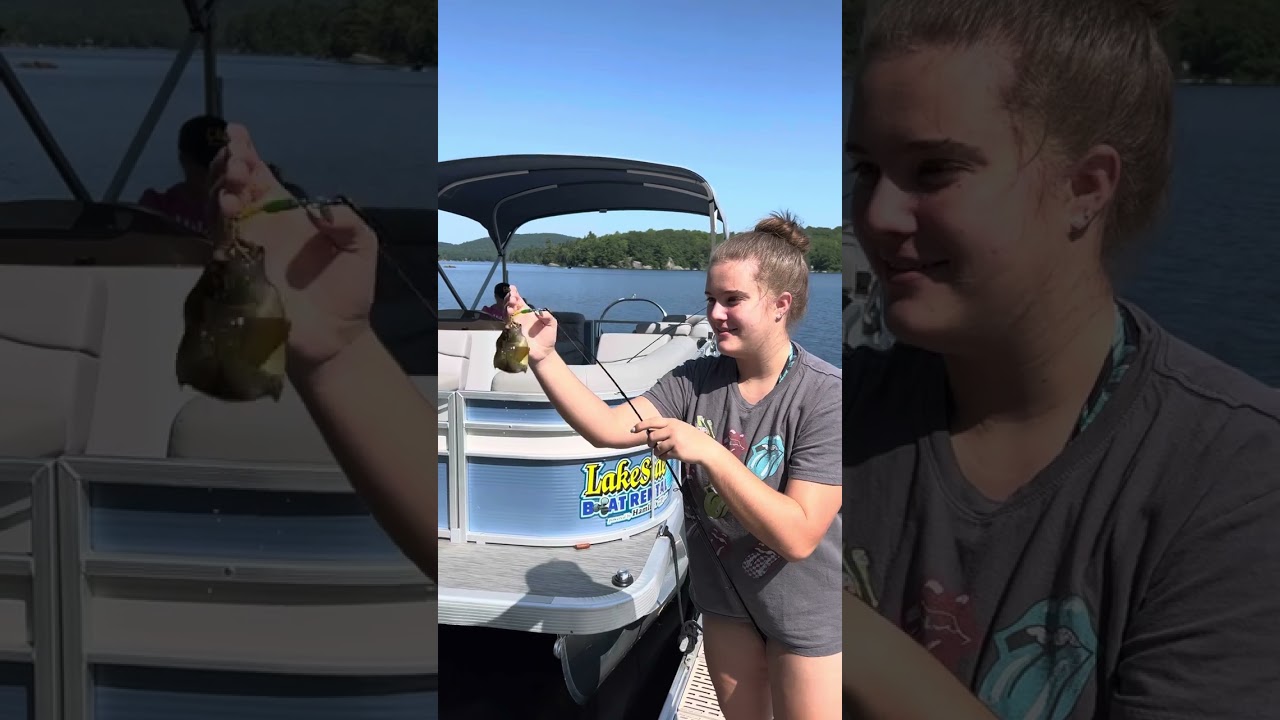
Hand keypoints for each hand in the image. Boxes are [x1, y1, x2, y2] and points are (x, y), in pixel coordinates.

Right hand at [208, 123, 377, 374]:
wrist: (340, 337)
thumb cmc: (348, 290)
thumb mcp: (362, 247)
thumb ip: (350, 221)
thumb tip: (321, 208)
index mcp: (286, 215)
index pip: (258, 175)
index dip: (244, 151)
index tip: (238, 131)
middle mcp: (259, 227)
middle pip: (230, 186)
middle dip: (229, 165)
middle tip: (239, 159)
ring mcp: (244, 250)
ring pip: (217, 209)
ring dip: (221, 189)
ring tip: (235, 181)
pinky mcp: (237, 275)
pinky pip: (219, 245)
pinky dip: (221, 225)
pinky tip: (230, 212)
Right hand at [503, 284, 557, 363]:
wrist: (544, 353)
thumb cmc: (547, 338)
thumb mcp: (552, 324)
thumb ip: (548, 316)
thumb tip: (540, 312)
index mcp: (528, 314)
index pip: (519, 302)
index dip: (515, 294)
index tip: (513, 287)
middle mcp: (520, 318)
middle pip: (511, 305)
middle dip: (510, 298)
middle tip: (513, 296)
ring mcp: (515, 325)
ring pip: (507, 312)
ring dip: (508, 305)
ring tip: (511, 301)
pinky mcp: (513, 333)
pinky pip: (507, 323)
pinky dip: (508, 316)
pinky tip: (510, 311)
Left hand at [631, 417, 718, 465]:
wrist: (706, 449)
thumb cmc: (693, 439)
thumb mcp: (681, 428)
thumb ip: (667, 429)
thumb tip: (651, 435)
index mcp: (673, 422)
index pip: (652, 421)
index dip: (641, 425)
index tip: (633, 429)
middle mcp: (672, 429)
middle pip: (651, 437)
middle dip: (650, 443)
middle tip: (653, 446)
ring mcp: (674, 440)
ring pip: (656, 448)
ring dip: (658, 452)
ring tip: (665, 452)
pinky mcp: (676, 451)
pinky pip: (663, 456)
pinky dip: (665, 458)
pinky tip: (672, 456)